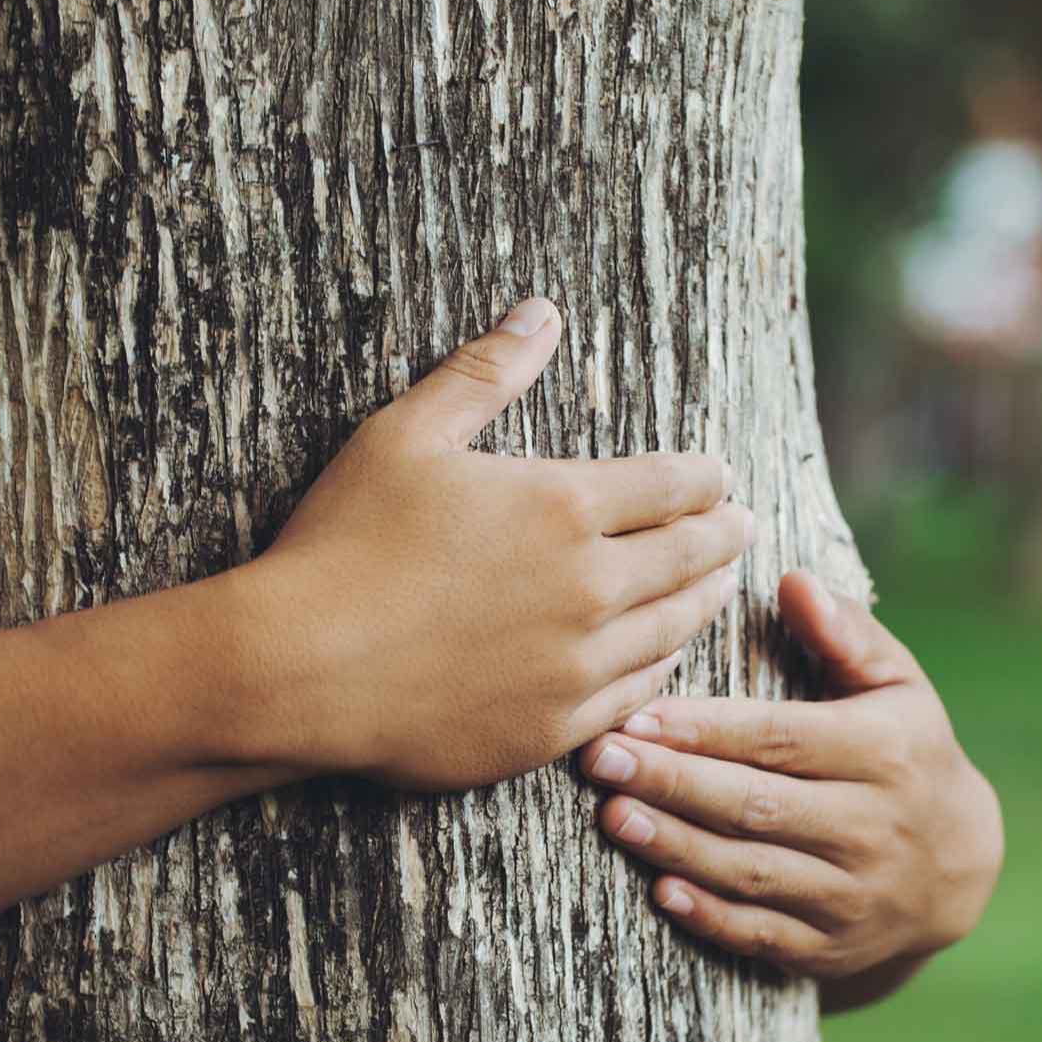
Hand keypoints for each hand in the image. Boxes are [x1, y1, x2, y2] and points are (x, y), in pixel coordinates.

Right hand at [233, 298, 754, 789]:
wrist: (299, 668)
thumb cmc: (345, 542)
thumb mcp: (407, 434)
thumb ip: (485, 372)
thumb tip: (541, 312)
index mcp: (564, 507)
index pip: (674, 485)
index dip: (706, 477)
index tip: (720, 477)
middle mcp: (590, 588)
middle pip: (692, 557)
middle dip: (725, 536)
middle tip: (742, 527)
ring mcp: (576, 666)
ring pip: (675, 628)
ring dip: (705, 601)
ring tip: (718, 587)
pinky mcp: (552, 729)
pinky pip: (634, 695)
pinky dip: (662, 669)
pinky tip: (664, 657)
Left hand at [579, 571, 1002, 1006]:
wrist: (959, 866)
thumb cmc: (905, 747)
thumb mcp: (898, 682)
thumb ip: (846, 632)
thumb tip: (792, 580)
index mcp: (885, 753)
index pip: (778, 739)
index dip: (703, 729)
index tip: (635, 714)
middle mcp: (872, 827)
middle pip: (754, 805)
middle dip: (671, 781)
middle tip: (598, 759)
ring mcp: (853, 895)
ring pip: (750, 871)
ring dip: (675, 845)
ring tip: (612, 814)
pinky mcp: (832, 947)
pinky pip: (762, 934)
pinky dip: (710, 915)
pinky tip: (660, 888)